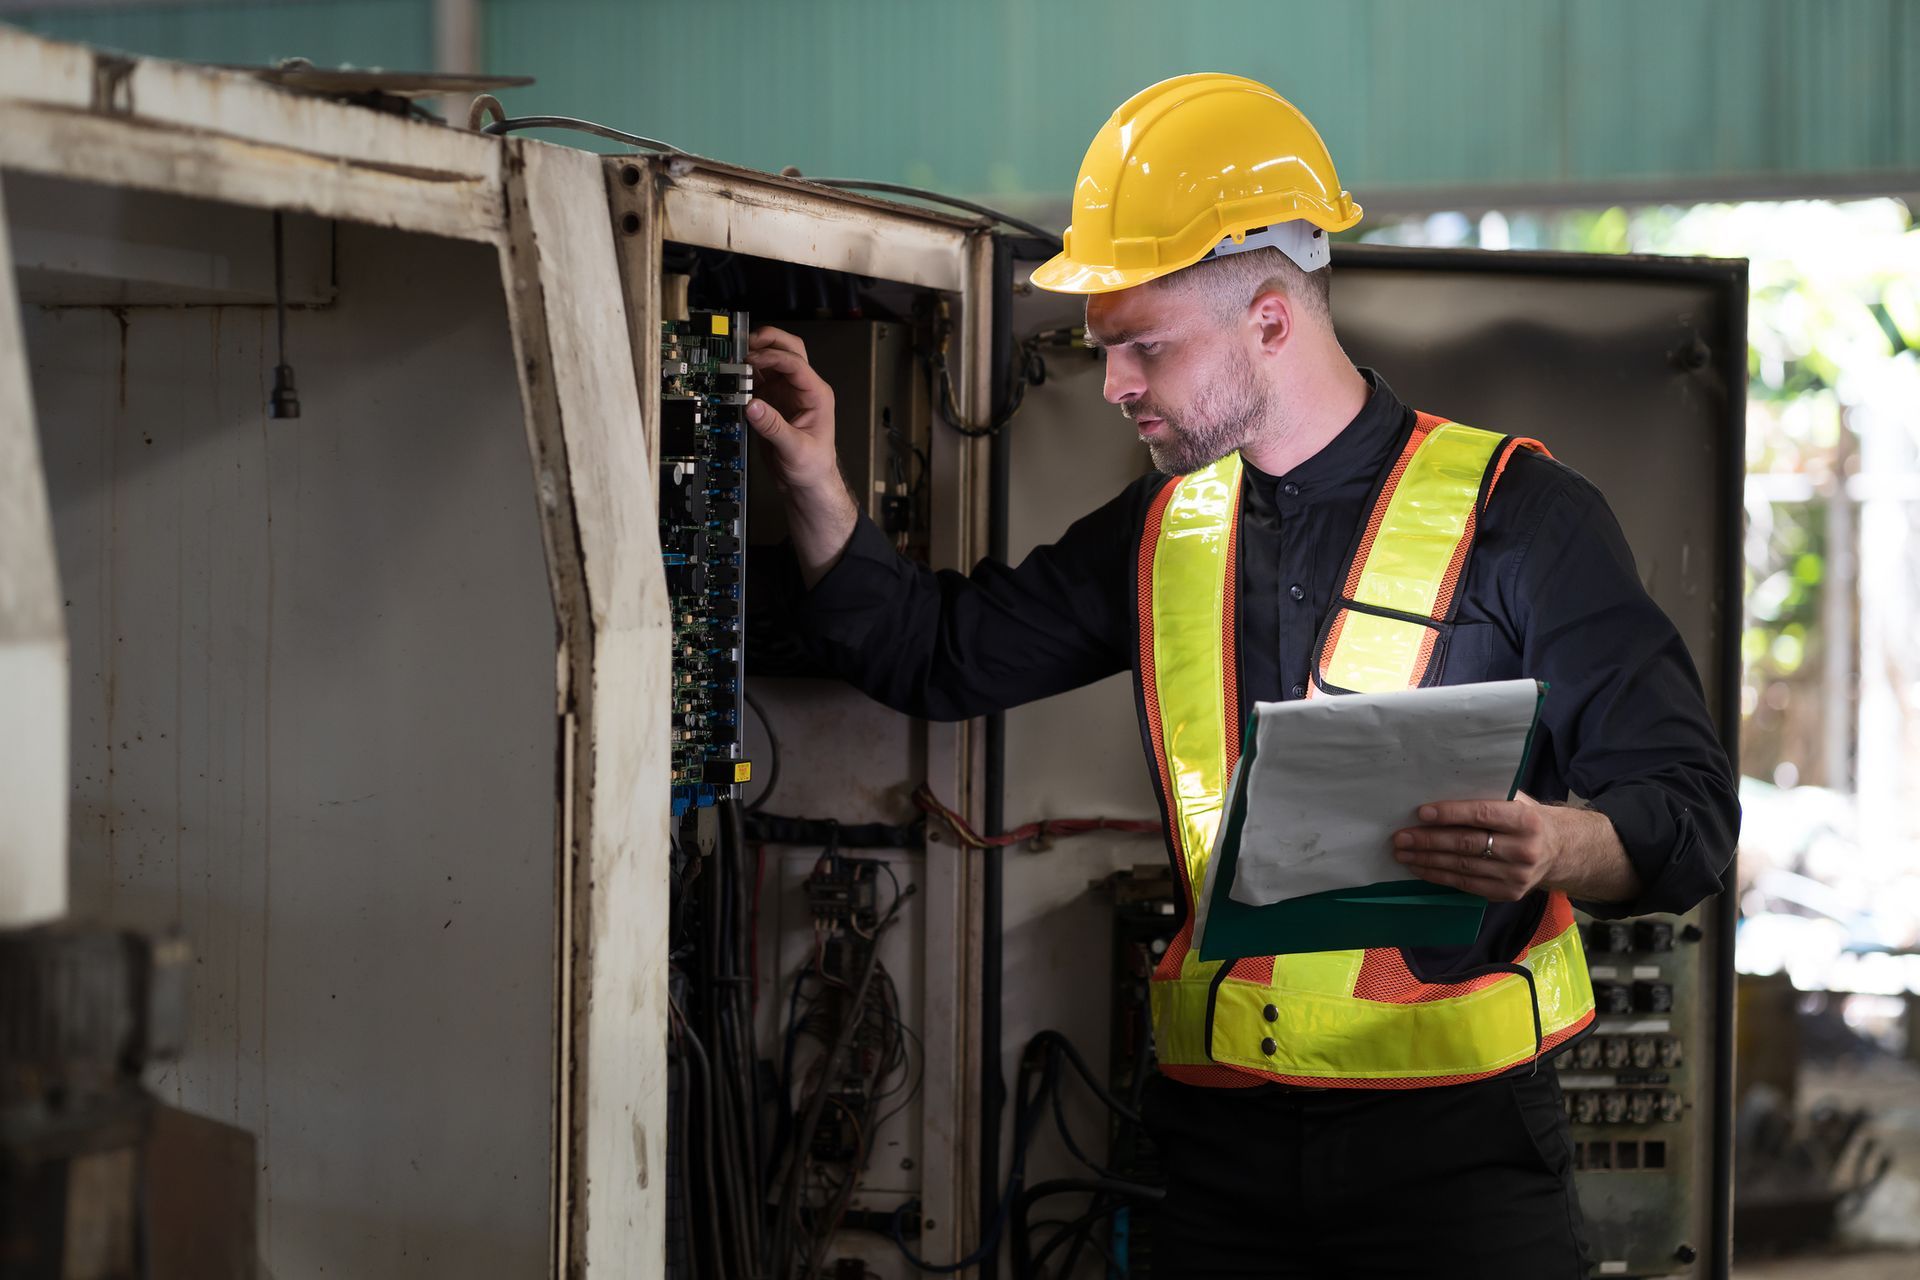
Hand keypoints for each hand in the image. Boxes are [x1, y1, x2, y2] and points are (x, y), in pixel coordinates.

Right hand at [744, 327, 839, 493]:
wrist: (808, 482)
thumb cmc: (814, 466)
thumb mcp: (795, 450)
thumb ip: (774, 427)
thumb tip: (753, 406)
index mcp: (817, 395)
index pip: (796, 363)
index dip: (773, 357)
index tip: (752, 360)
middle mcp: (801, 389)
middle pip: (789, 349)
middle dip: (768, 341)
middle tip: (747, 344)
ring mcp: (785, 393)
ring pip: (771, 361)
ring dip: (754, 356)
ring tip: (735, 360)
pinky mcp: (771, 401)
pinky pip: (757, 379)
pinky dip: (745, 375)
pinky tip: (734, 378)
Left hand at [1391, 794, 1641, 903]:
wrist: (1560, 850)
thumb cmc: (1526, 818)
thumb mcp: (1516, 801)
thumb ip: (1487, 797)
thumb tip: (1439, 789)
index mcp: (1525, 819)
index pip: (1482, 815)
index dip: (1450, 814)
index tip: (1421, 812)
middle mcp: (1524, 849)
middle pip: (1467, 845)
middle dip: (1429, 841)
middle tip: (1400, 837)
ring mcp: (1517, 876)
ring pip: (1462, 868)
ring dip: (1427, 860)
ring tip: (1402, 853)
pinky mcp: (1508, 894)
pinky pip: (1466, 885)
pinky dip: (1439, 876)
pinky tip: (1420, 868)